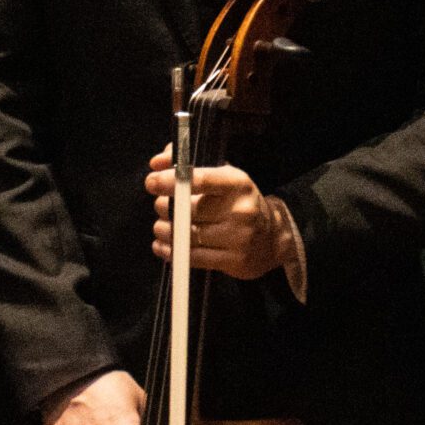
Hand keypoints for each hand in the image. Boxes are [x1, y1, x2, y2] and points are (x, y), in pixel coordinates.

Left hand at [146, 149, 289, 280]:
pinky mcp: (234, 261)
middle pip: (188, 210)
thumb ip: (187, 165)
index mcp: (237, 183)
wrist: (272, 236)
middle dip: (165, 208)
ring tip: (161, 227)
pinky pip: (192, 258)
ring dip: (165, 231)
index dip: (172, 180)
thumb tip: (156, 162)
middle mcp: (240, 210)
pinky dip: (171, 251)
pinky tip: (164, 245)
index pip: (201, 179)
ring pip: (187, 236)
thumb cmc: (238, 202)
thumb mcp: (222, 177)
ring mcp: (238, 237)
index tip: (152, 182)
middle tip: (161, 206)